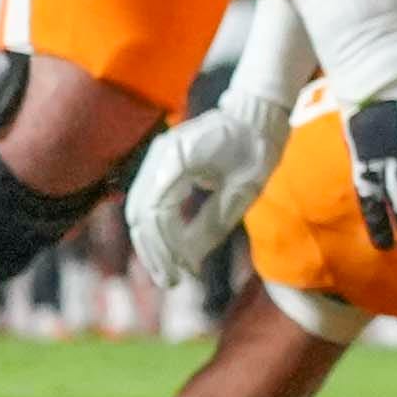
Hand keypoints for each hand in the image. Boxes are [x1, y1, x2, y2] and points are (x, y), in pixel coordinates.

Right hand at [126, 96, 289, 286]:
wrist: (254, 114)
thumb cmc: (256, 147)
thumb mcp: (244, 190)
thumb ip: (213, 223)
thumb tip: (189, 260)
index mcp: (178, 158)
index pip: (158, 213)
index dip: (166, 248)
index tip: (179, 275)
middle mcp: (158, 156)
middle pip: (142, 214)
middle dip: (155, 252)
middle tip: (170, 282)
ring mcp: (156, 158)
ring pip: (140, 210)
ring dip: (151, 244)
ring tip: (168, 274)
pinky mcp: (161, 165)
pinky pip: (150, 202)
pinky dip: (157, 228)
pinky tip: (169, 252)